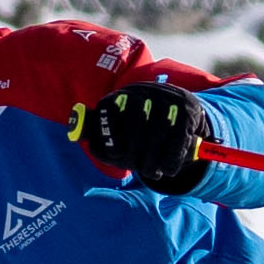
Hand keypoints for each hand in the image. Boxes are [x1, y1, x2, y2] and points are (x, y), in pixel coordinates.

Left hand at [68, 80, 213, 194]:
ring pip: (157, 133)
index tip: (117, 156)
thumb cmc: (138, 131)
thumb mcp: (115, 131)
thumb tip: (76, 132)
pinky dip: (172, 158)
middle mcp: (141, 91)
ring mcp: (166, 97)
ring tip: (152, 172)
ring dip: (154, 160)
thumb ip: (94, 135)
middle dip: (135, 154)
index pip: (109, 112)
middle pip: (135, 125)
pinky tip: (168, 168)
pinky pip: (178, 138)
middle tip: (139, 169)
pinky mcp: (187, 108)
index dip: (111, 137)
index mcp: (119, 96)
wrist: (179, 114)